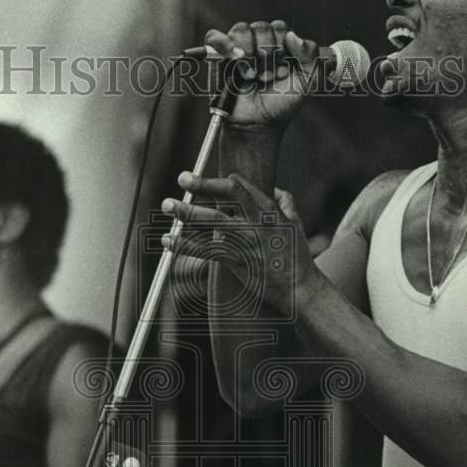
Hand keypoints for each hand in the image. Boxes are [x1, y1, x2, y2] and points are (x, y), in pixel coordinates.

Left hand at [161, 171, 322, 313]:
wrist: (299, 289)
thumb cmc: (297, 258)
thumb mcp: (296, 224)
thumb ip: (286, 203)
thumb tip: (275, 189)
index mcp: (268, 211)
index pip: (239, 186)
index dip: (217, 181)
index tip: (201, 181)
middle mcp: (256, 222)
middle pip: (225, 196)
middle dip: (202, 185)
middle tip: (181, 177)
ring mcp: (246, 241)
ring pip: (212, 220)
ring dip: (187, 212)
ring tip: (167, 205)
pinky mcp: (237, 261)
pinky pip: (206, 249)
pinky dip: (184, 245)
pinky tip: (168, 240)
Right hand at [204, 20, 321, 128]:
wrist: (258, 124)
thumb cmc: (281, 104)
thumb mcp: (309, 82)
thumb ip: (311, 55)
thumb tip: (293, 36)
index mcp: (280, 44)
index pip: (280, 28)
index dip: (283, 48)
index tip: (284, 71)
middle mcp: (258, 43)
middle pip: (262, 27)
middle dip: (267, 55)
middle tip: (268, 77)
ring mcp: (237, 48)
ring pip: (241, 29)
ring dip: (250, 53)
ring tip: (252, 76)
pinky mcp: (218, 56)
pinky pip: (215, 37)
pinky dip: (226, 45)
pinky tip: (237, 59)